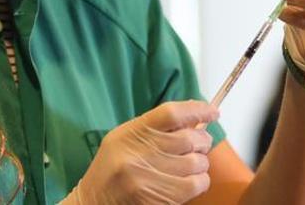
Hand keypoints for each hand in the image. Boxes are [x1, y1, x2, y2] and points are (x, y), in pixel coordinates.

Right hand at [63, 101, 217, 204]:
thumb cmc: (110, 172)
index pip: (171, 113)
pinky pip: (196, 184)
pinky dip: (200, 181)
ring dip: (201, 163)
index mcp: (130, 133)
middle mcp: (138, 153)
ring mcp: (147, 177)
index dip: (197, 109)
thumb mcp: (123, 141)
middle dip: (202, 141)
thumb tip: (194, 120)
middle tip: (200, 145)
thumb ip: (153, 129)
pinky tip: (190, 181)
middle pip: (189, 138)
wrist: (92, 203)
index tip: (212, 112)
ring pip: (197, 162)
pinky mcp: (157, 198)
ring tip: (190, 165)